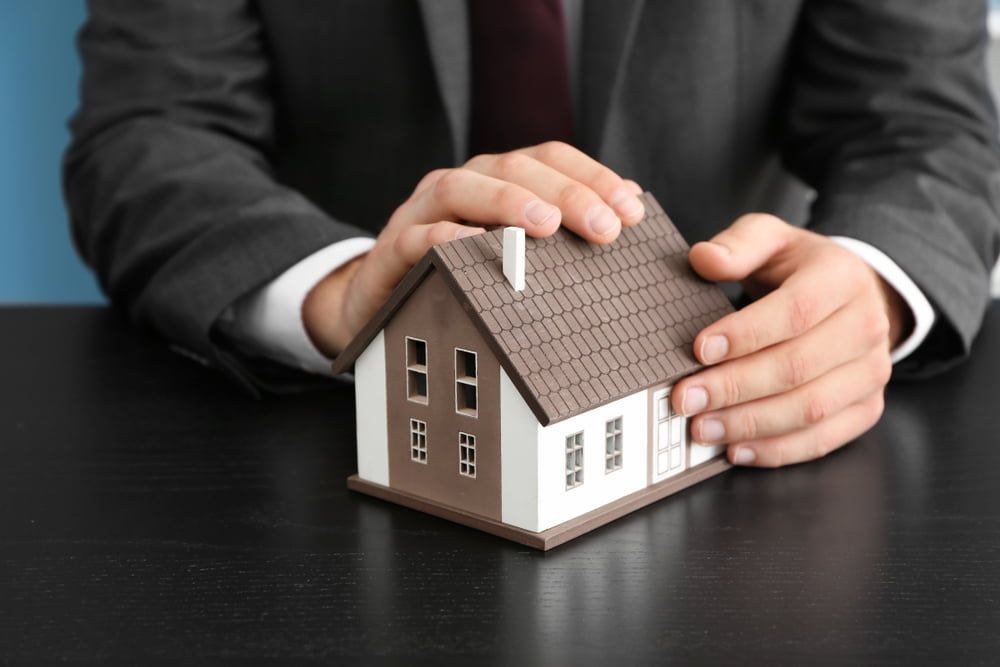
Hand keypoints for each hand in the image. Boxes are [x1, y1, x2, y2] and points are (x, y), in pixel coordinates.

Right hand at [303, 142, 644, 356]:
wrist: (380, 300)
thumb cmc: (459, 274)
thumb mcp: (511, 249)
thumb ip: (560, 229)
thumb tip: (629, 211)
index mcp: (495, 181)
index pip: (549, 158)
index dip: (593, 177)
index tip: (632, 211)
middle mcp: (460, 186)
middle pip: (512, 167)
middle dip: (563, 192)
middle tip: (602, 227)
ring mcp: (421, 213)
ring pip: (459, 188)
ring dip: (506, 202)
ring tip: (545, 226)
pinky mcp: (392, 251)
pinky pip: (415, 238)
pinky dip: (443, 240)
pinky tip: (474, 248)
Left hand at [672, 214, 912, 467]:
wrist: (854, 294)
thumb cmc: (801, 269)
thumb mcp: (772, 240)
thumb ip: (738, 244)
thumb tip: (705, 258)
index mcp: (841, 278)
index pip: (796, 311)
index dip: (746, 334)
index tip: (700, 349)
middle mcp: (866, 326)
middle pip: (797, 366)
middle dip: (734, 387)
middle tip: (685, 398)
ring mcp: (871, 372)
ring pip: (810, 408)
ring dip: (749, 424)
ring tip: (702, 428)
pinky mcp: (866, 407)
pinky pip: (823, 439)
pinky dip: (777, 451)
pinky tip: (735, 449)